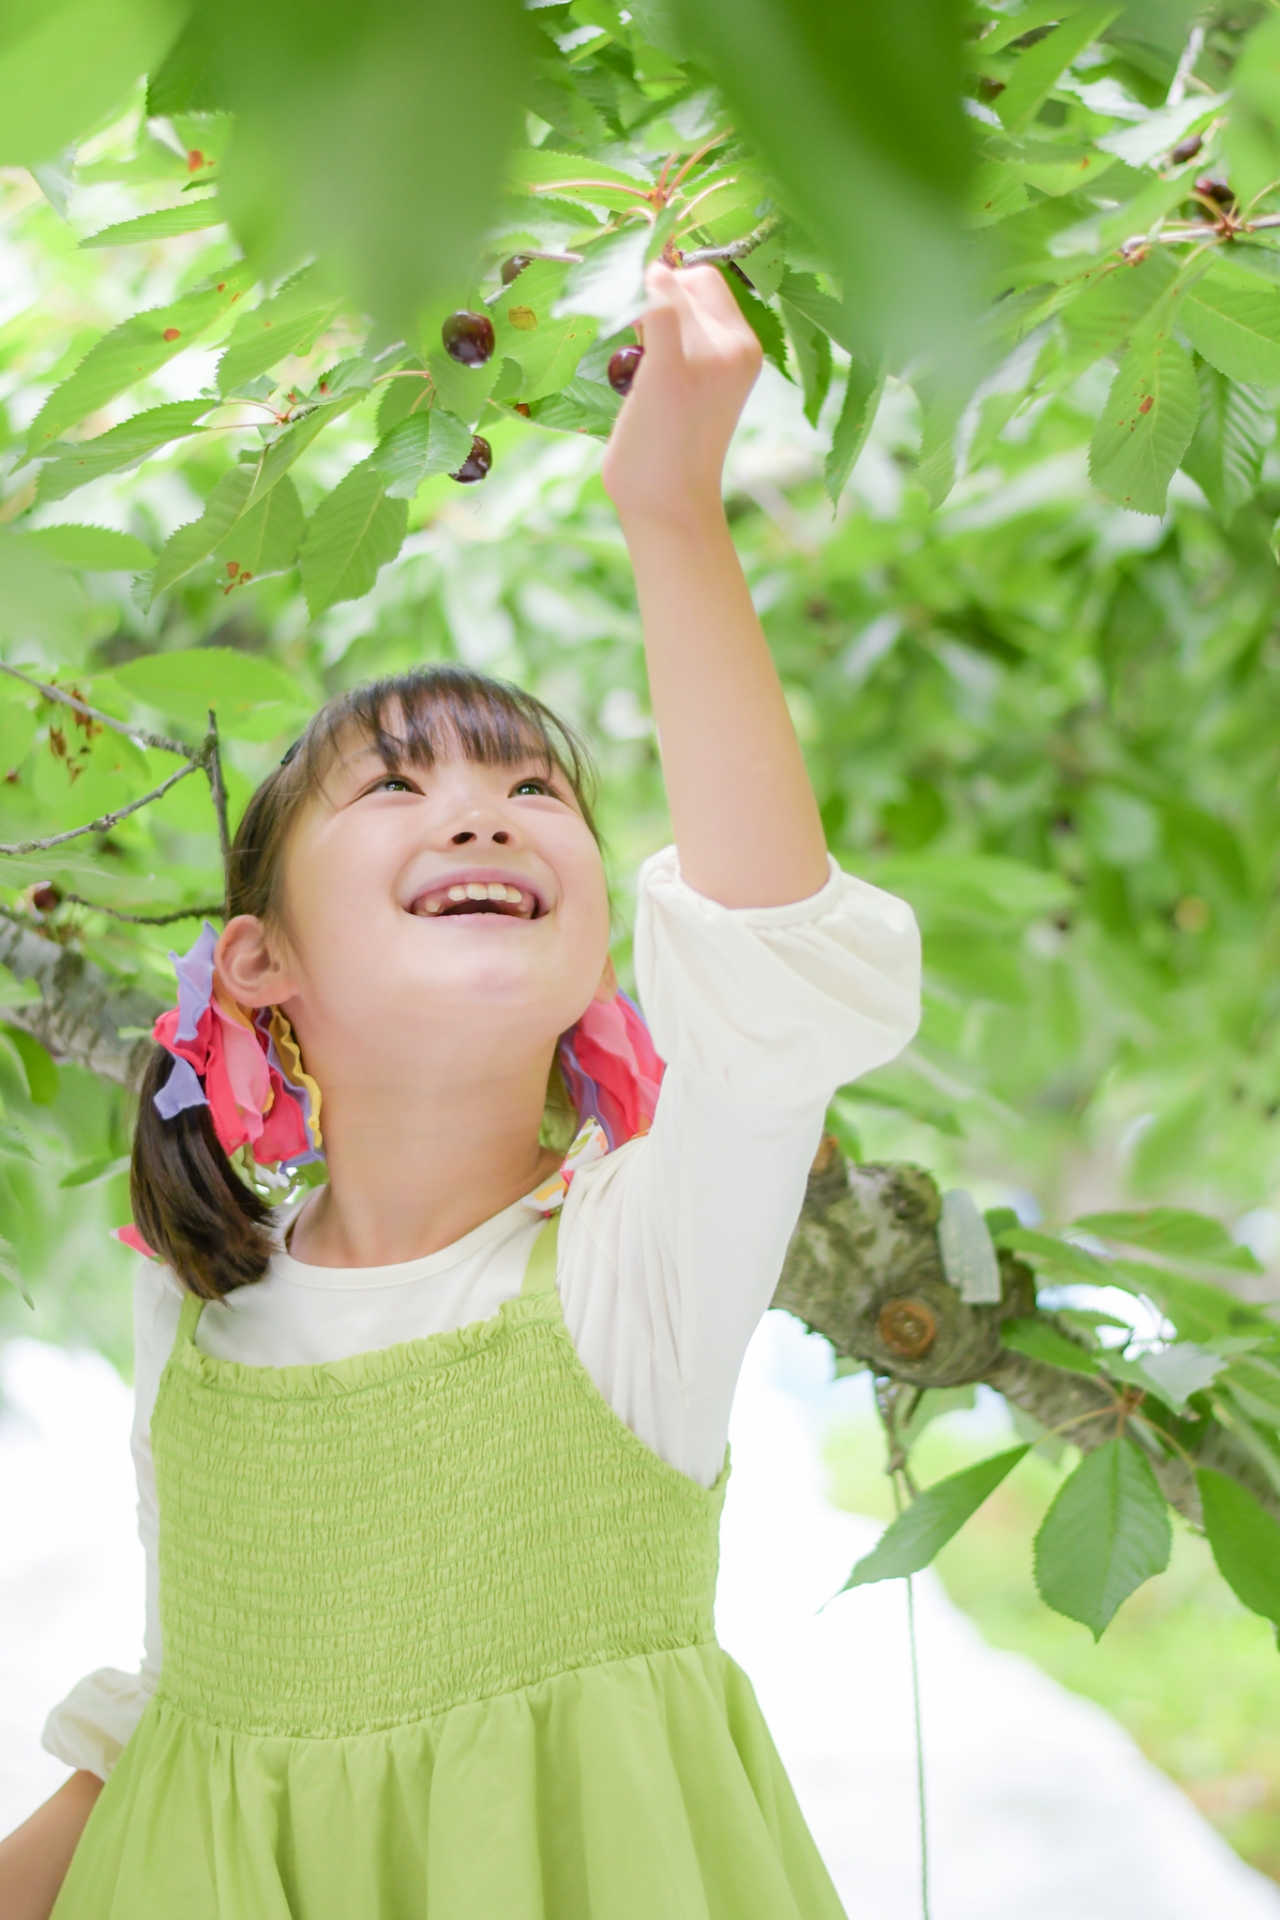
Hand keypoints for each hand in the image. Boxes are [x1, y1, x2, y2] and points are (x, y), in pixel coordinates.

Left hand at [601, 261, 762, 526]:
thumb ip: (690, 341)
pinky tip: (612, 316)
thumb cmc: (673, 451)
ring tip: (627, 356)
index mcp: (748, 348)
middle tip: (634, 342)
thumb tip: (650, 288)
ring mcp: (709, 357)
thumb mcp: (701, 386)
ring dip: (633, 305)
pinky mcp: (673, 371)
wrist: (671, 506)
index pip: (706, 282)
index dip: (670, 288)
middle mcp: (736, 346)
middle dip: (654, 295)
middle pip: (685, 280)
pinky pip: (655, 302)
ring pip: (664, 288)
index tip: (644, 319)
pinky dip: (632, 297)